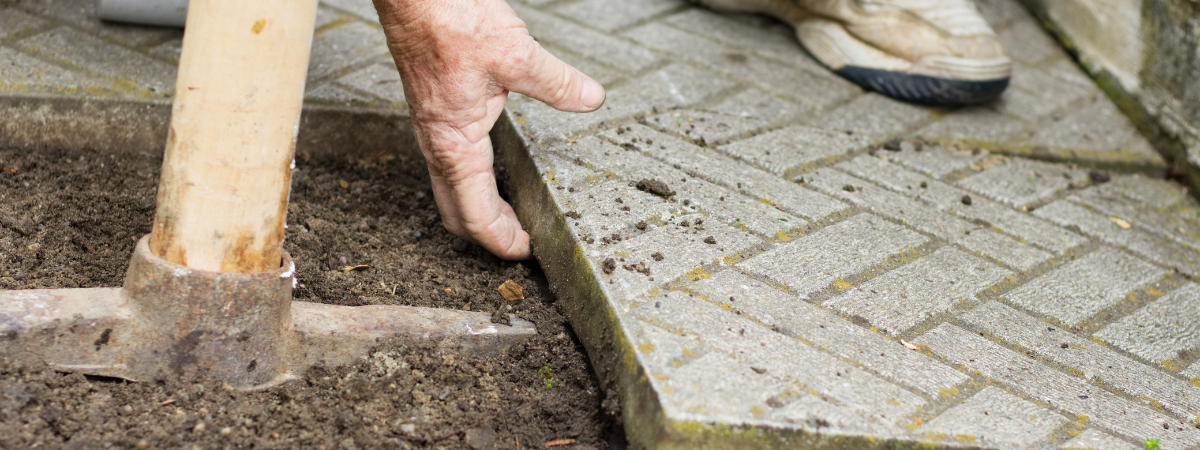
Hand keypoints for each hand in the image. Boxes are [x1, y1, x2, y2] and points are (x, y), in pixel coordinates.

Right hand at [372, 0, 604, 259]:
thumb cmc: (448, 19)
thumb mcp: (516, 54)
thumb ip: (556, 83)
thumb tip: (590, 99)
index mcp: (453, 144)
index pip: (476, 216)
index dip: (502, 242)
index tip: (528, 252)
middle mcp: (437, 143)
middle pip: (457, 212)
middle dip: (489, 234)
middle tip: (523, 241)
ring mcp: (431, 128)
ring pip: (451, 187)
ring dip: (479, 207)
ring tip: (513, 213)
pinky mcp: (434, 109)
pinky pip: (449, 161)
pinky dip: (472, 179)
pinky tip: (494, 163)